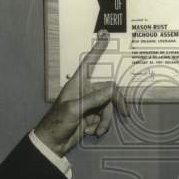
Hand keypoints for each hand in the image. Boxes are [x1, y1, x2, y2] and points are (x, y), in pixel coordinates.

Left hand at [34, 30, 127, 155]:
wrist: (53, 143)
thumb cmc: (58, 122)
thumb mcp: (75, 109)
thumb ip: (94, 99)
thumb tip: (112, 90)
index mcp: (78, 83)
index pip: (89, 62)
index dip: (98, 49)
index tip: (105, 35)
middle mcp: (85, 91)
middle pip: (109, 90)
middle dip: (115, 104)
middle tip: (126, 113)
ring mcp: (89, 104)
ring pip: (108, 107)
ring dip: (105, 120)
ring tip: (97, 131)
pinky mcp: (91, 116)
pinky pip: (104, 118)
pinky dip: (101, 126)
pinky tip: (92, 133)